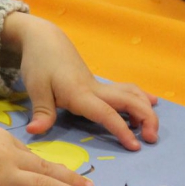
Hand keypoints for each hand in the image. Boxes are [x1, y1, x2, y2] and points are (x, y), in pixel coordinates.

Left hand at [1, 12, 158, 150]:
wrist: (45, 40)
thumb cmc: (40, 63)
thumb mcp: (36, 87)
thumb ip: (41, 112)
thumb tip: (33, 131)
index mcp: (80, 93)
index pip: (106, 113)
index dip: (121, 130)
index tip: (135, 146)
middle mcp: (95, 89)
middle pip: (130, 101)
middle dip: (146, 118)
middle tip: (151, 139)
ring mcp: (99, 86)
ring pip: (131, 94)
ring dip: (145, 109)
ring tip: (150, 130)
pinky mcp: (99, 85)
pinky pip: (125, 90)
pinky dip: (140, 98)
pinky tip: (150, 104)